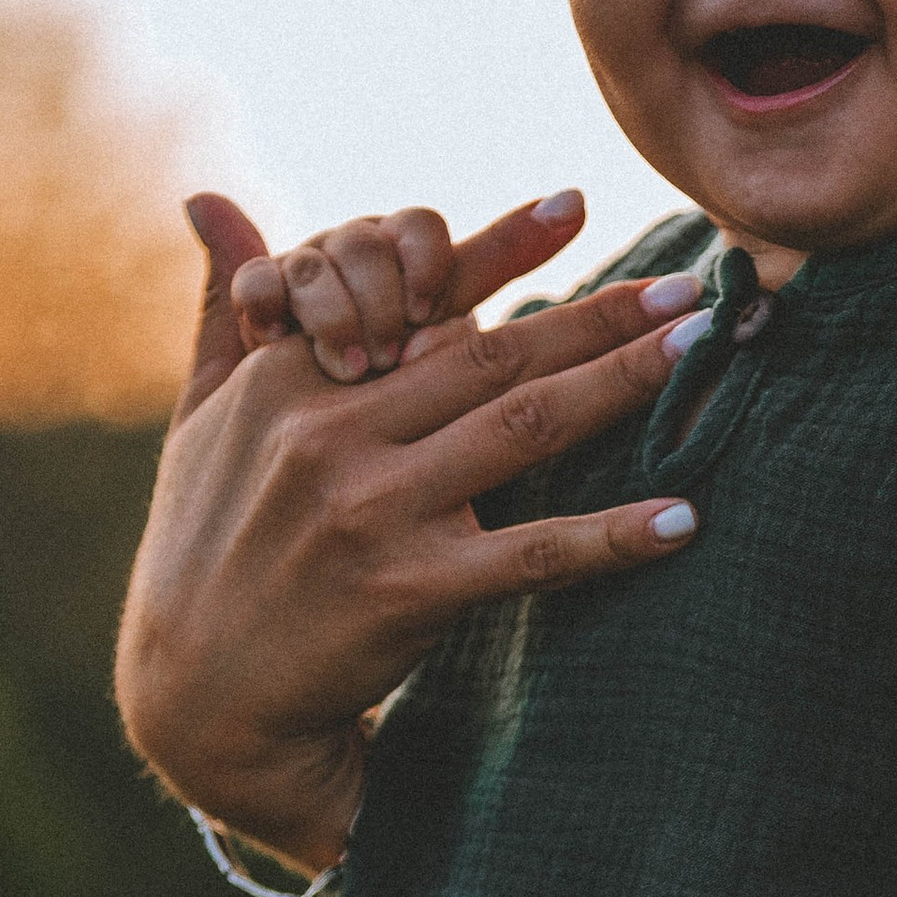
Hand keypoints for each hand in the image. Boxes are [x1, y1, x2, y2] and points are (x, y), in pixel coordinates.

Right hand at [116, 190, 704, 872]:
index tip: (576, 203)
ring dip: (621, 383)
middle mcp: (332, 433)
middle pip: (493, 356)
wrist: (197, 697)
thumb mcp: (201, 419)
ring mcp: (372, 511)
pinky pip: (532, 554)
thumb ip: (224, 309)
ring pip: (523, 428)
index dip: (499, 247)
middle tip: (686, 285)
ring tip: (699, 345)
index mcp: (291, 380)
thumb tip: (207, 200)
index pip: (411, 299)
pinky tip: (682, 516)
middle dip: (599, 315)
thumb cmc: (206, 547)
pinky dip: (611, 535)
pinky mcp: (407, 591)